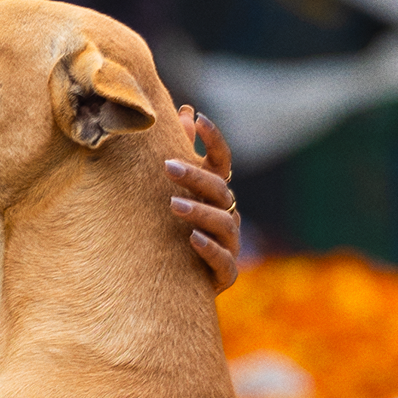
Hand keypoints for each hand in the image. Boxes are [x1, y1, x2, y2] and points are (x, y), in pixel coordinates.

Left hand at [166, 108, 240, 289]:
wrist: (176, 287)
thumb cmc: (174, 234)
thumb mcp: (176, 193)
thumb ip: (182, 154)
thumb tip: (184, 110)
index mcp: (217, 194)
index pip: (222, 161)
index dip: (214, 139)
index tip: (199, 118)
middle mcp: (228, 215)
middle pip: (219, 189)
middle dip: (195, 176)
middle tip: (167, 166)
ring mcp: (230, 245)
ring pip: (222, 223)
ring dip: (199, 212)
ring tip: (173, 205)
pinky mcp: (225, 273)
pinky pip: (223, 261)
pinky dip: (208, 249)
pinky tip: (191, 239)